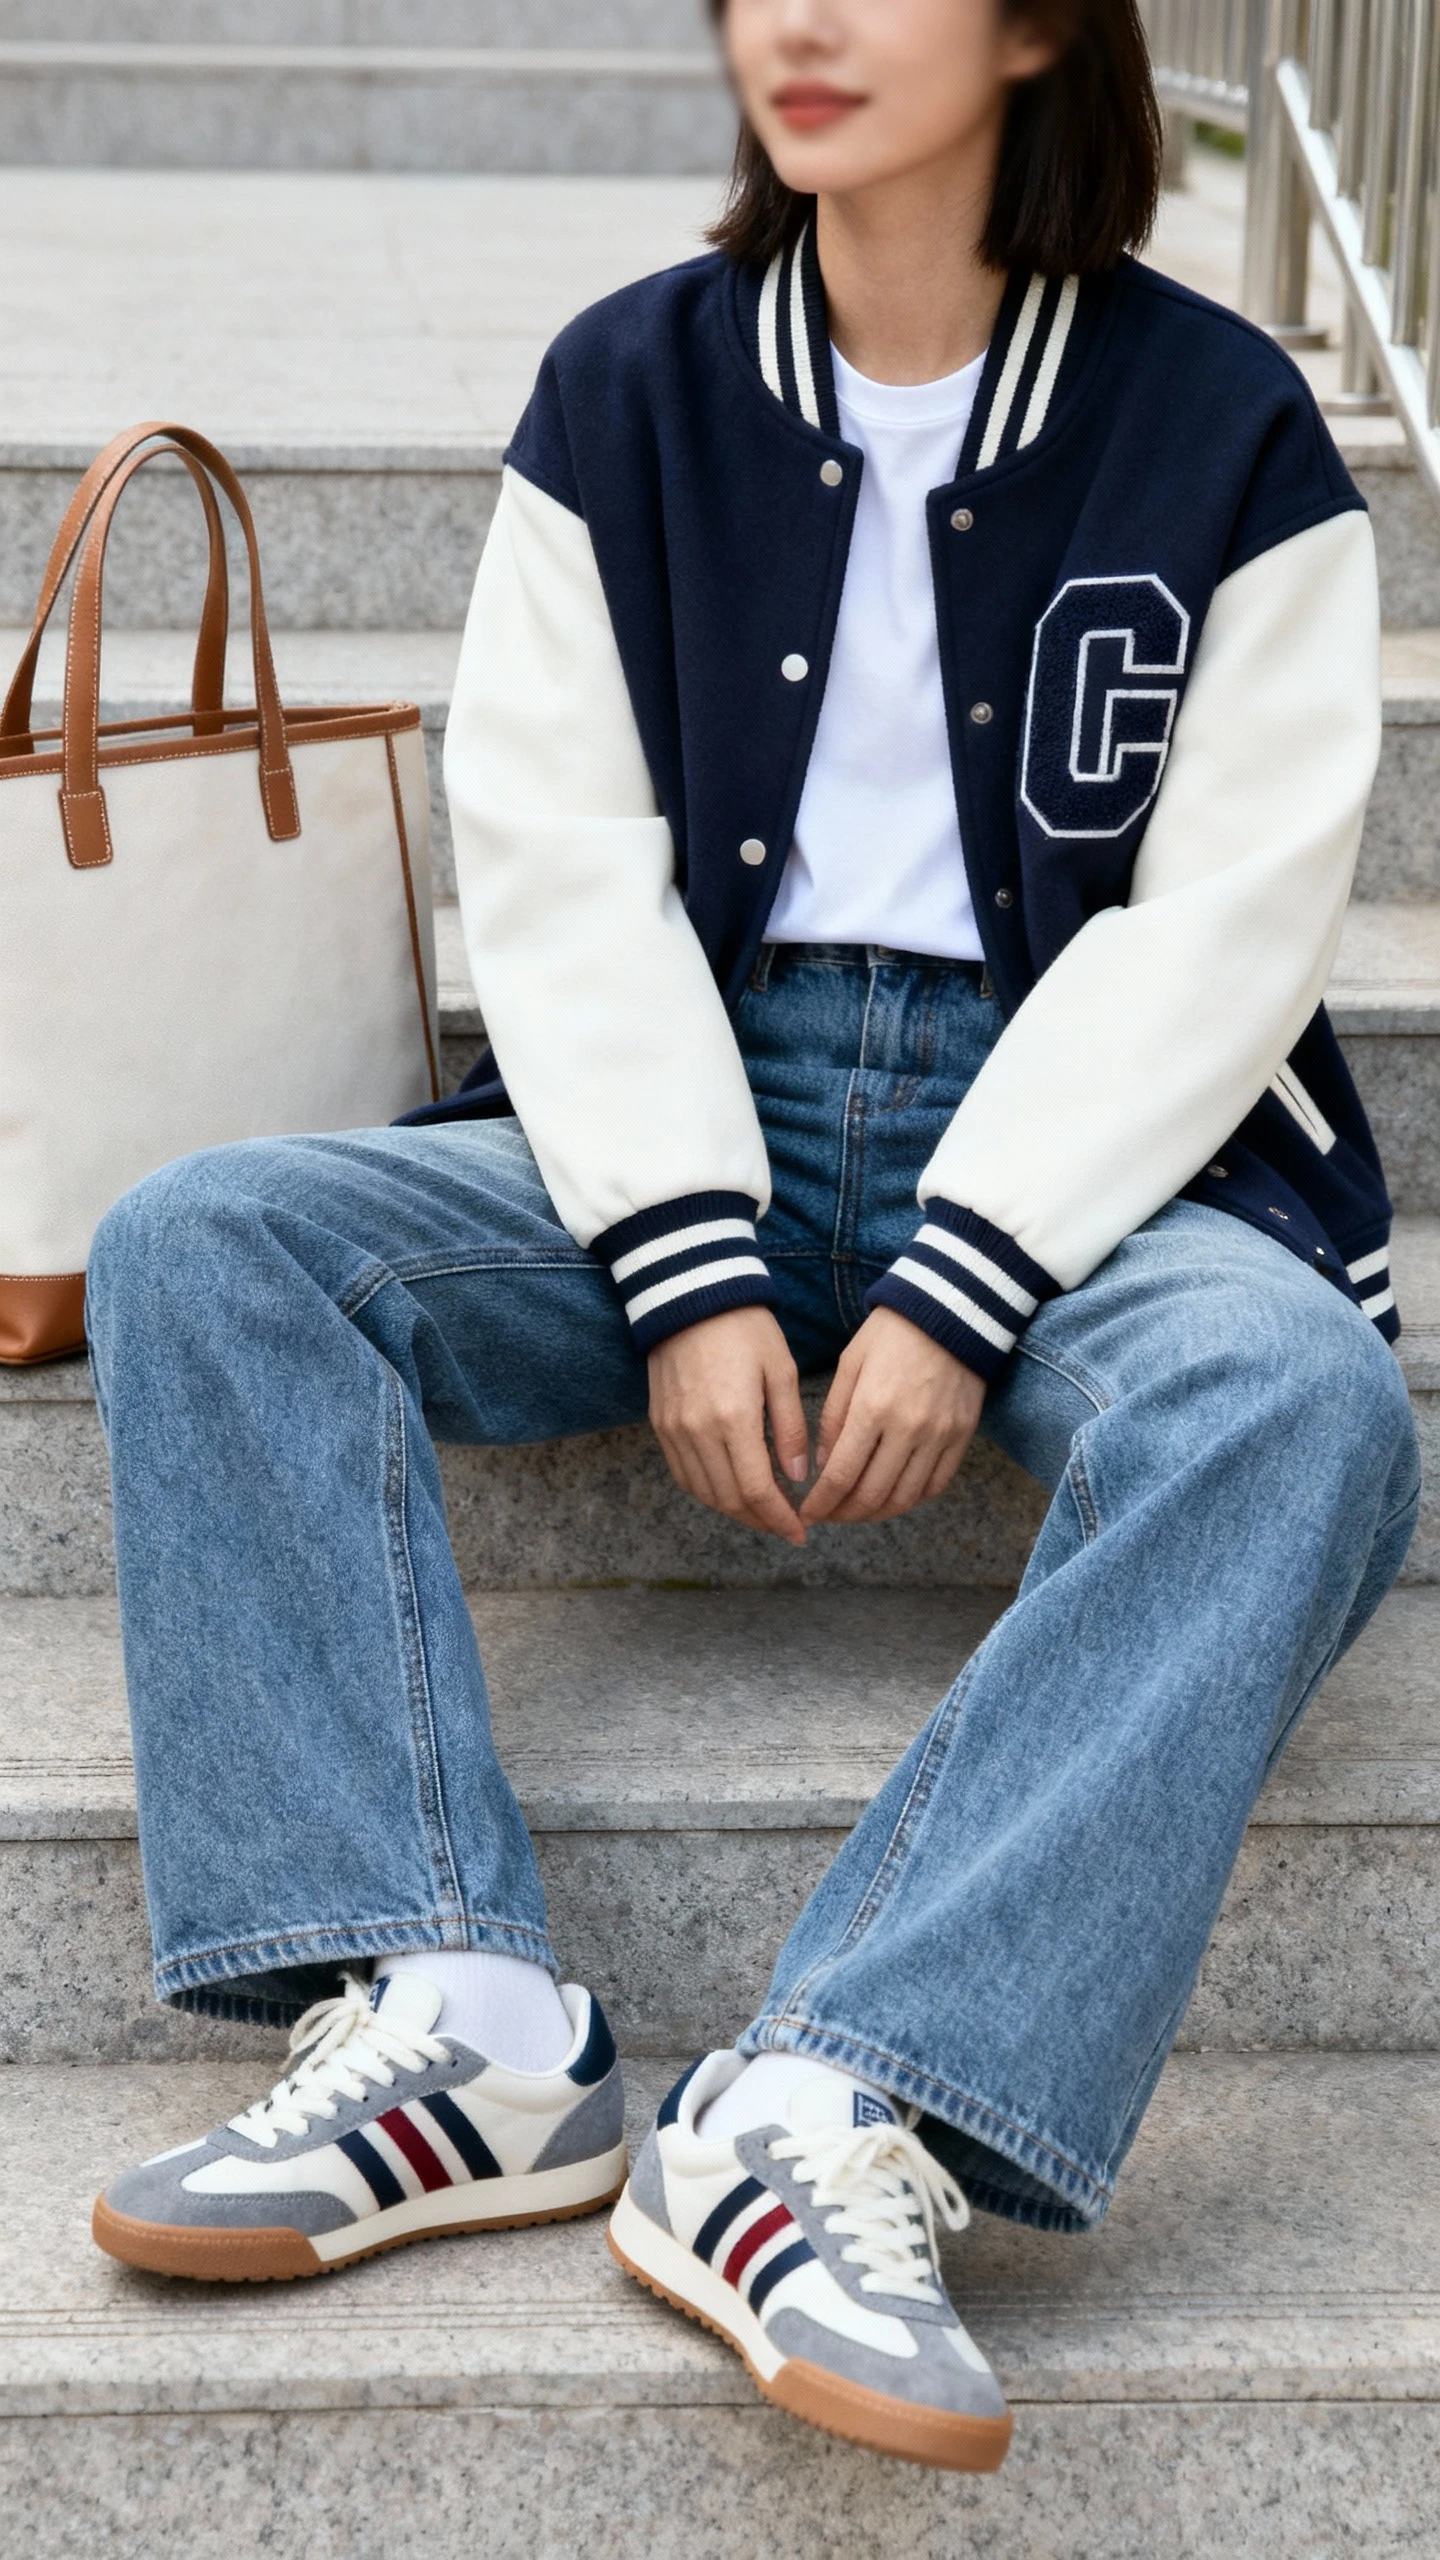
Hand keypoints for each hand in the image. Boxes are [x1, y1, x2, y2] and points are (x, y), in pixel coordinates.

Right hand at [648, 1305, 808, 1544]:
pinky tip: (729, 1489)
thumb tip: (797, 1476)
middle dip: (760, 1520)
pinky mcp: (661, 1423)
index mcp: (734, 1419)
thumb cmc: (744, 1328)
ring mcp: (674, 1429)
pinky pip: (683, 1474)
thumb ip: (790, 1428)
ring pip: (703, 1492)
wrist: (691, 1295)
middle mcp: (698, 1431)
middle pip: (728, 1500)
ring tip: (761, 1510)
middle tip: (785, 1524)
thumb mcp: (782, 1372)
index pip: (756, 1491)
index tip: (799, 1531)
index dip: (779, 1518)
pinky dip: (707, 1491)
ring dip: (734, 1510)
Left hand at [800, 1306, 983, 1526]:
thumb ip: (834, 1417)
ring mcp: (939, 1435)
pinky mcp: (962, 1435)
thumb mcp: (850, 1365)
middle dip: (845, 1514)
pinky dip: (912, 1500)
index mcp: (872, 1408)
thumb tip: (825, 1465)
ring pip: (905, 1497)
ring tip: (857, 1510)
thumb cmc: (891, 1333)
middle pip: (873, 1495)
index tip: (807, 1514)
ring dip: (876, 1513)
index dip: (822, 1504)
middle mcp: (908, 1428)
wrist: (951, 1310)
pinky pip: (936, 1484)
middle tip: (830, 1515)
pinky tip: (893, 1498)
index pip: (841, 1476)